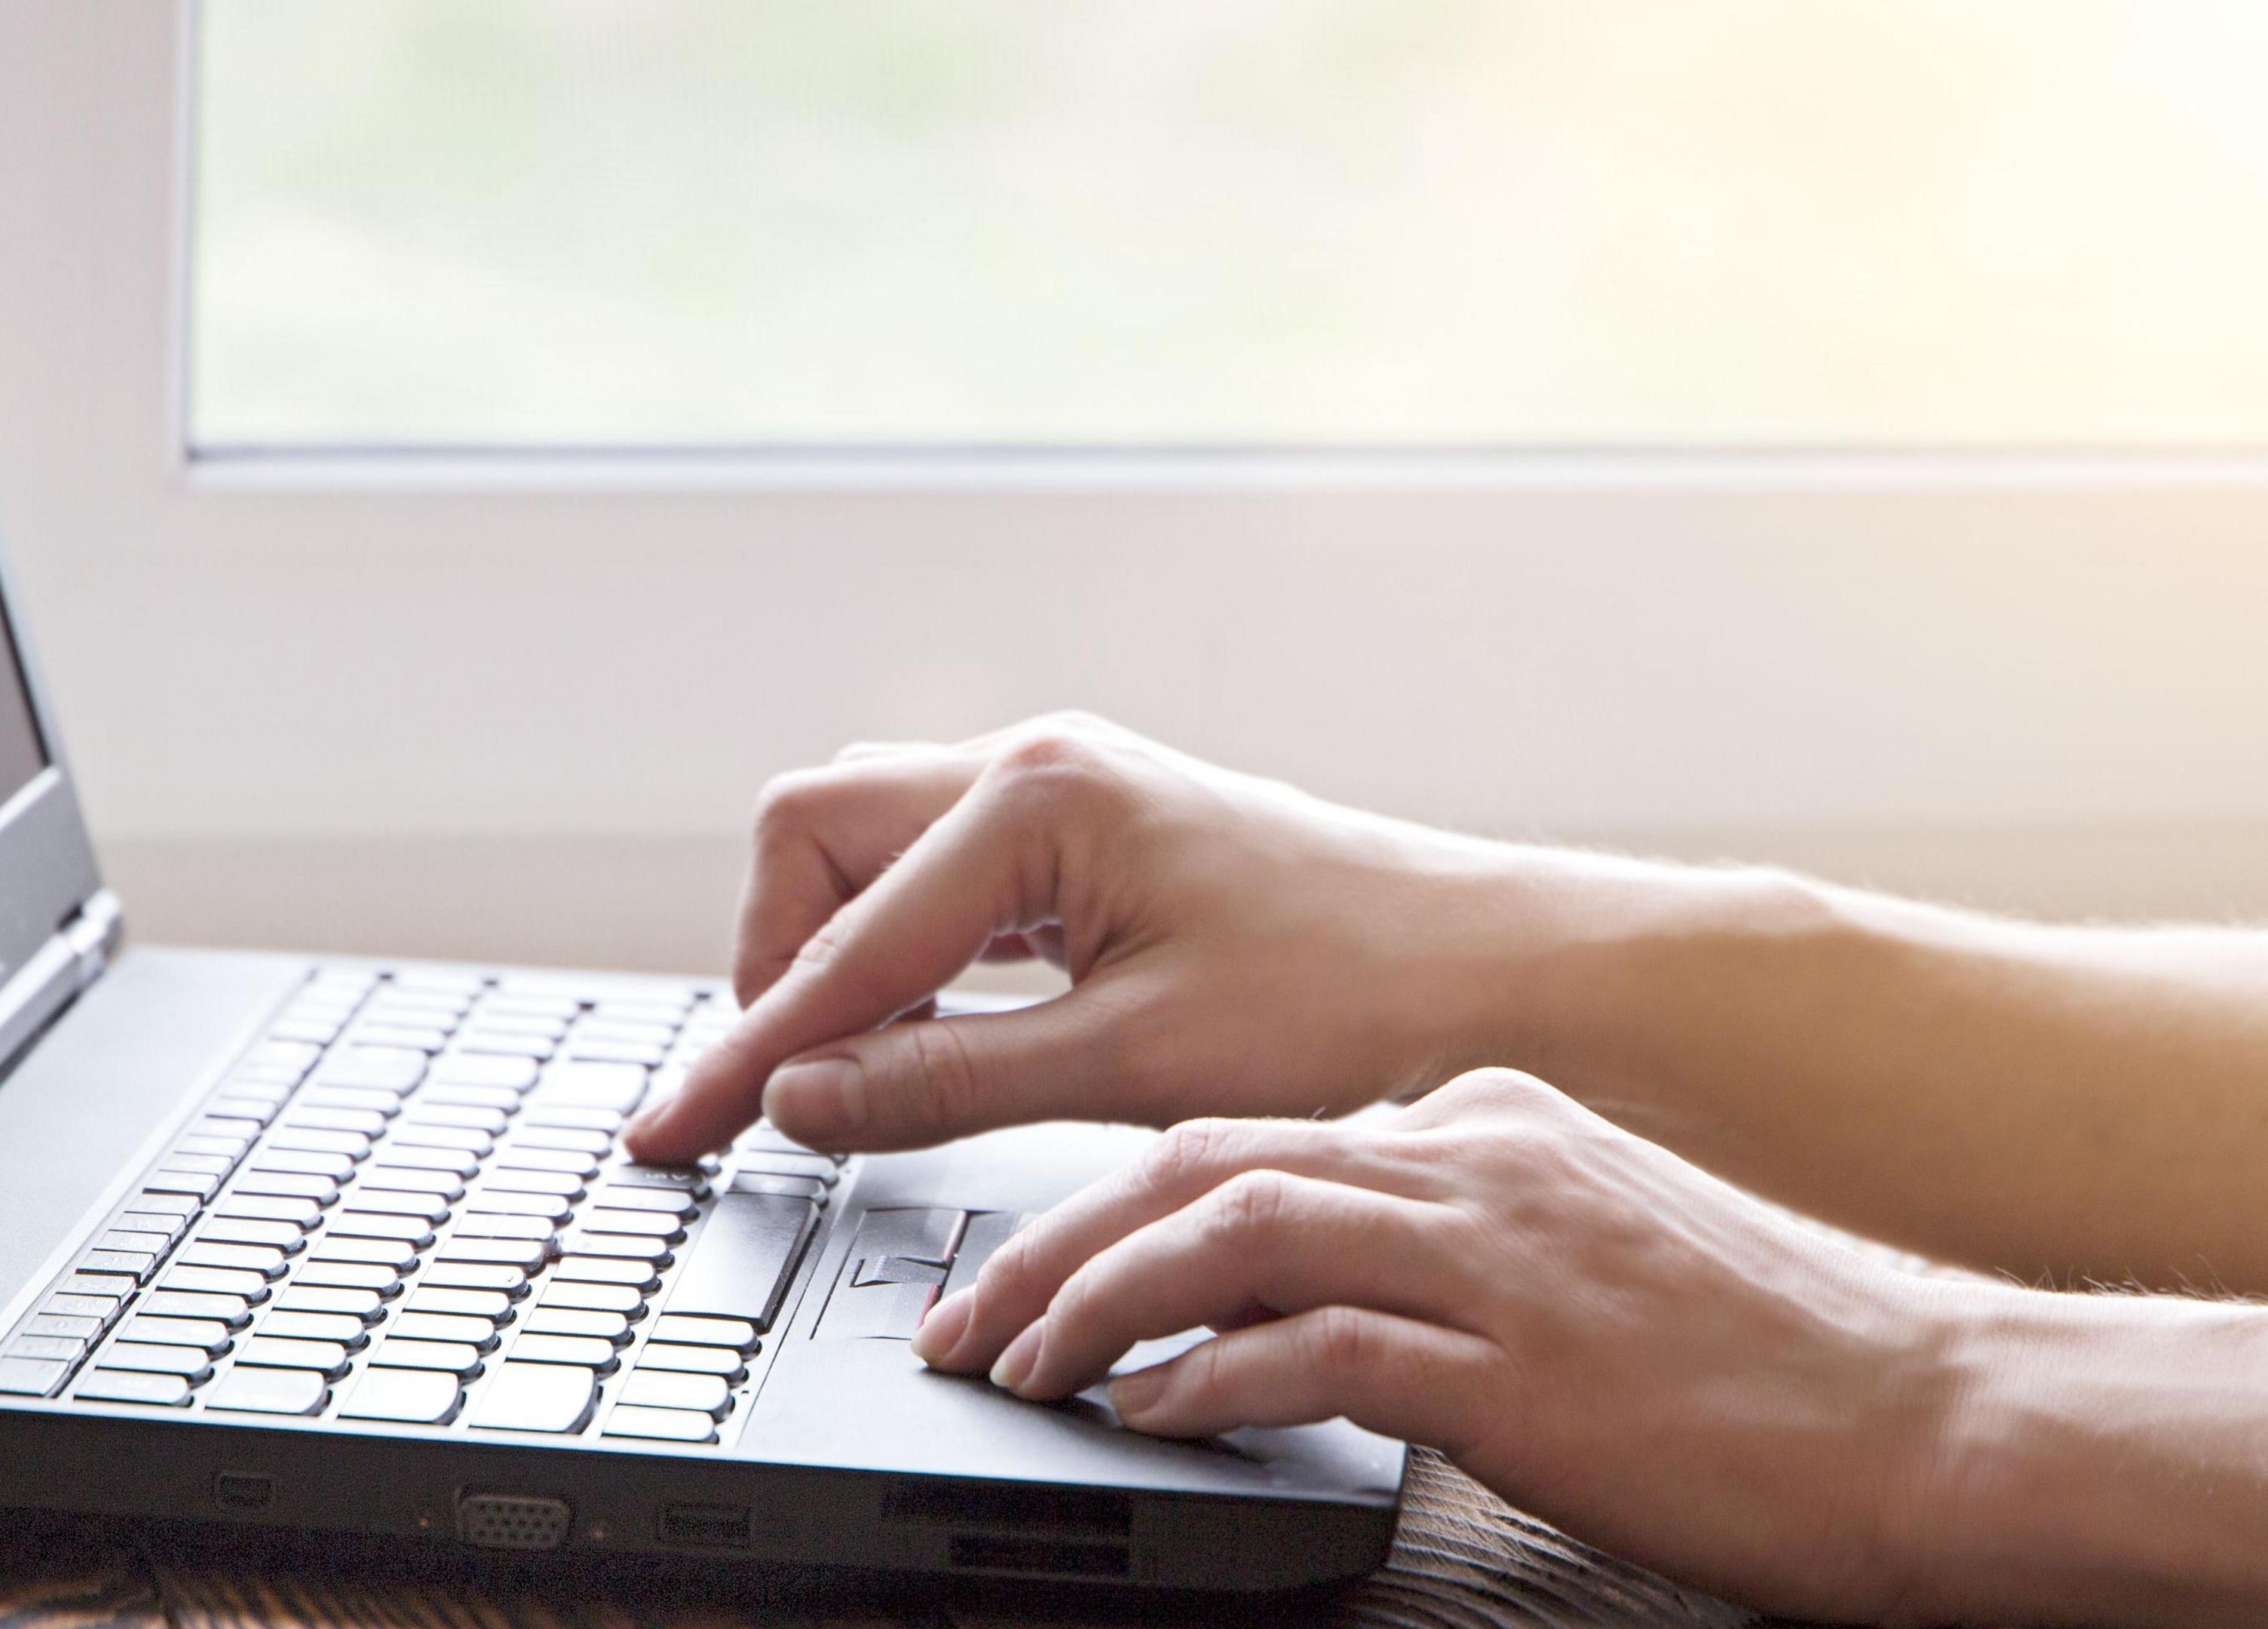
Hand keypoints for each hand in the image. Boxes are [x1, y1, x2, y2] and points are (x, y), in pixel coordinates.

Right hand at [624, 712, 1562, 1162]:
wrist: (1486, 974)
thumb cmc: (1349, 1000)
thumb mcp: (1132, 1065)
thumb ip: (943, 1080)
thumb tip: (797, 1100)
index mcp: (1039, 797)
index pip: (837, 933)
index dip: (750, 1049)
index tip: (679, 1130)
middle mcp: (1033, 771)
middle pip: (815, 842)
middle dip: (775, 968)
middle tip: (771, 1099)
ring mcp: (1056, 801)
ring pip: (868, 859)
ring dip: (835, 968)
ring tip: (836, 1089)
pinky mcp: (1081, 848)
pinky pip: (936, 890)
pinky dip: (900, 968)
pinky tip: (913, 1049)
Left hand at [914, 1068, 1976, 1620]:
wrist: (1930, 1415)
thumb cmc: (1754, 1353)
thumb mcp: (1571, 1248)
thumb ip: (1431, 1243)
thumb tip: (1279, 1299)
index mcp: (1478, 1120)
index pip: (1240, 1137)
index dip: (1106, 1206)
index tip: (1024, 1270)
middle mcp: (1470, 1155)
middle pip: (1199, 1168)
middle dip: (1054, 1246)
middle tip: (966, 1325)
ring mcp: (1494, 1251)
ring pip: (1228, 1234)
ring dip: (1094, 1304)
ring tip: (1016, 1371)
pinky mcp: (1517, 1362)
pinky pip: (1315, 1353)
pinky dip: (1208, 1384)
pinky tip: (1148, 1421)